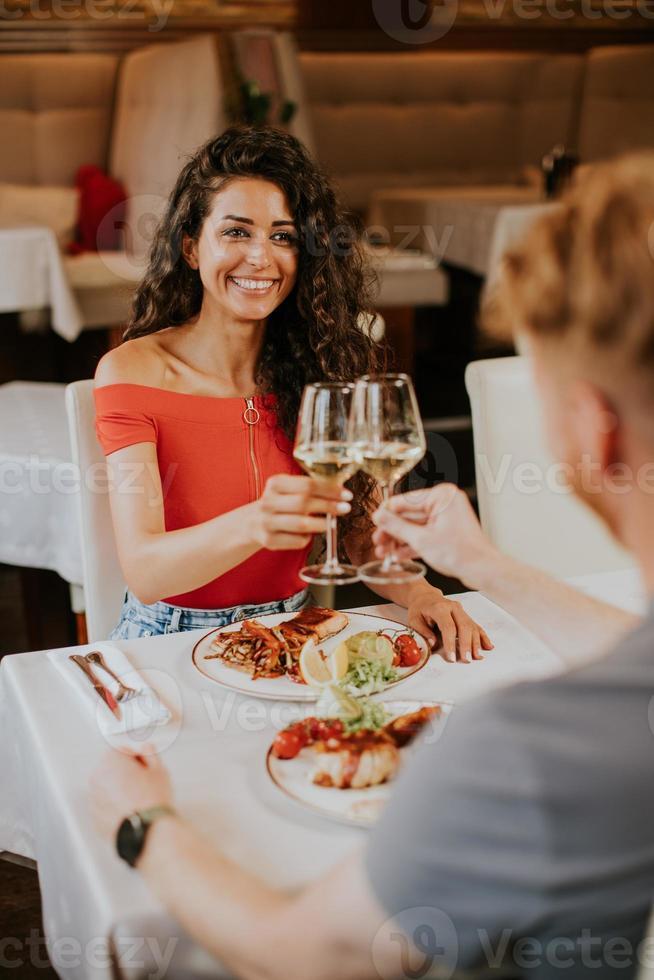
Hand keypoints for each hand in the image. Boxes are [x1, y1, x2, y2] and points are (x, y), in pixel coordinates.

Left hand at [89, 747, 172, 840]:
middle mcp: (97, 778)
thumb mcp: (159, 770)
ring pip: (107, 789)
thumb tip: (147, 750)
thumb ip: (150, 755)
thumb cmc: (151, 801)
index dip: (135, 756)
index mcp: (111, 761)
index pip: (120, 749)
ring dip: (118, 790)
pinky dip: (114, 807)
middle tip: (142, 781)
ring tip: (137, 799)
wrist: (147, 831)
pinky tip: (130, 810)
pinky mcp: (95, 818)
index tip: (143, 763)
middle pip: (111, 768)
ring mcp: (94, 799)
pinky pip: (105, 807)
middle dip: (124, 772)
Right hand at [253, 474, 350, 550]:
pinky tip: (309, 534)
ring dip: (321, 524)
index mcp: (276, 484)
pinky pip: (297, 541)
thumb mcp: (288, 490)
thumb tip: (340, 494)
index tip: (347, 494)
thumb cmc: (280, 504)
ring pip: (300, 523)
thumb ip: (310, 489)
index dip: (330, 490)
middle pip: (304, 502)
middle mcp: (269, 502)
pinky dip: (307, 538)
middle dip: (328, 506)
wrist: (252, 523)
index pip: (307, 484)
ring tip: (331, 523)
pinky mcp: (269, 540)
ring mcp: (267, 522)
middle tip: (345, 508)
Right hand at [373, 484, 497, 588]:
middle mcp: (444, 503)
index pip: (406, 500)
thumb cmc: (461, 553)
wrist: (481, 570)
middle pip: (409, 514)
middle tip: (378, 541)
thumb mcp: (421, 539)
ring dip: (399, 540)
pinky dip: (411, 545)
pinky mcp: (446, 532)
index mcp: (442, 496)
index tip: (374, 521)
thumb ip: (397, 526)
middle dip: (392, 531)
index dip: (388, 513)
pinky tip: (397, 555)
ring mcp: (446, 518)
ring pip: (415, 527)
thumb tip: (380, 516)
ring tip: (384, 552)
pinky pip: (424, 535)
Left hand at [407, 585, 492, 662]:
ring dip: (476, 643)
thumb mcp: (413, 620)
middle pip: (464, 626)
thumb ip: (423, 632)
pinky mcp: (466, 615)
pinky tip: (488, 646)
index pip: (448, 626)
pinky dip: (483, 637)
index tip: (452, 657)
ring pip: (472, 627)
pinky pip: (476, 626)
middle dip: (466, 644)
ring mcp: (461, 611)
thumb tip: (433, 643)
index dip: (451, 643)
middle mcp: (453, 607)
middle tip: (467, 659)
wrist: (426, 597)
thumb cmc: (419, 609)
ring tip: (477, 657)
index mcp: (439, 607)